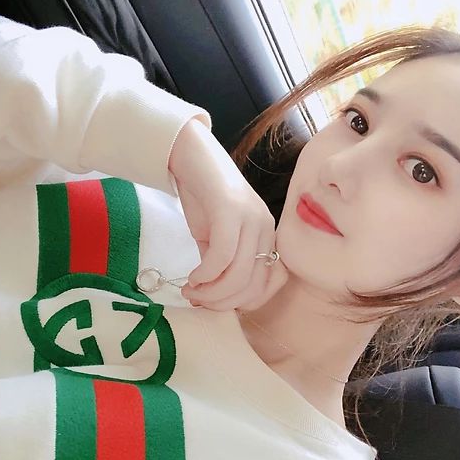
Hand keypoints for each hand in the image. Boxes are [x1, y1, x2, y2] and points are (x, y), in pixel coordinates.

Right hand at [168, 119, 287, 310]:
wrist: (191, 156)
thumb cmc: (203, 197)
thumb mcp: (214, 239)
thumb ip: (218, 267)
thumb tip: (207, 298)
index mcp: (267, 237)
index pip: (269, 286)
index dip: (240, 303)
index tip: (212, 303)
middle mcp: (266, 229)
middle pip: (253, 286)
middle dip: (222, 303)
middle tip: (196, 299)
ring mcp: (251, 218)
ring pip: (239, 275)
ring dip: (211, 293)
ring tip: (191, 290)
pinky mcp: (230, 210)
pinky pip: (223, 255)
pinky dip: (205, 274)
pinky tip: (192, 276)